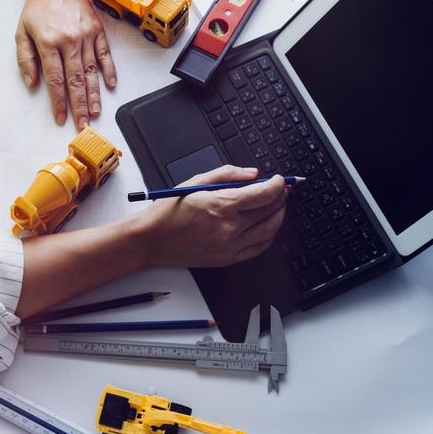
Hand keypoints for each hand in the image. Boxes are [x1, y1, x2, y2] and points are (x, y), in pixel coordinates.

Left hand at [15, 0, 116, 128]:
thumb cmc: (37, 7)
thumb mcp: (21, 32)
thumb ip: (25, 59)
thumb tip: (32, 83)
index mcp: (48, 43)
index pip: (55, 80)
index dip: (58, 102)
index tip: (61, 118)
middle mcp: (69, 41)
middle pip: (75, 80)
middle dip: (79, 106)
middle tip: (82, 125)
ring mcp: (86, 36)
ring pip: (91, 71)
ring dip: (94, 94)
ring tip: (95, 113)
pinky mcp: (97, 30)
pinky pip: (105, 54)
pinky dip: (109, 71)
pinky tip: (111, 86)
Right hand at [135, 165, 287, 268]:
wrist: (151, 240)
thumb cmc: (168, 211)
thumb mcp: (195, 182)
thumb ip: (227, 174)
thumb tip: (252, 174)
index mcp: (221, 205)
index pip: (264, 194)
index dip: (278, 185)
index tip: (280, 180)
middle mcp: (229, 227)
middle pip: (270, 211)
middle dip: (281, 197)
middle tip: (282, 189)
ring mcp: (230, 246)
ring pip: (270, 230)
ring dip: (279, 215)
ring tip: (278, 205)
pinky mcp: (228, 259)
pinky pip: (259, 248)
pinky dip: (269, 235)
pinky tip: (268, 226)